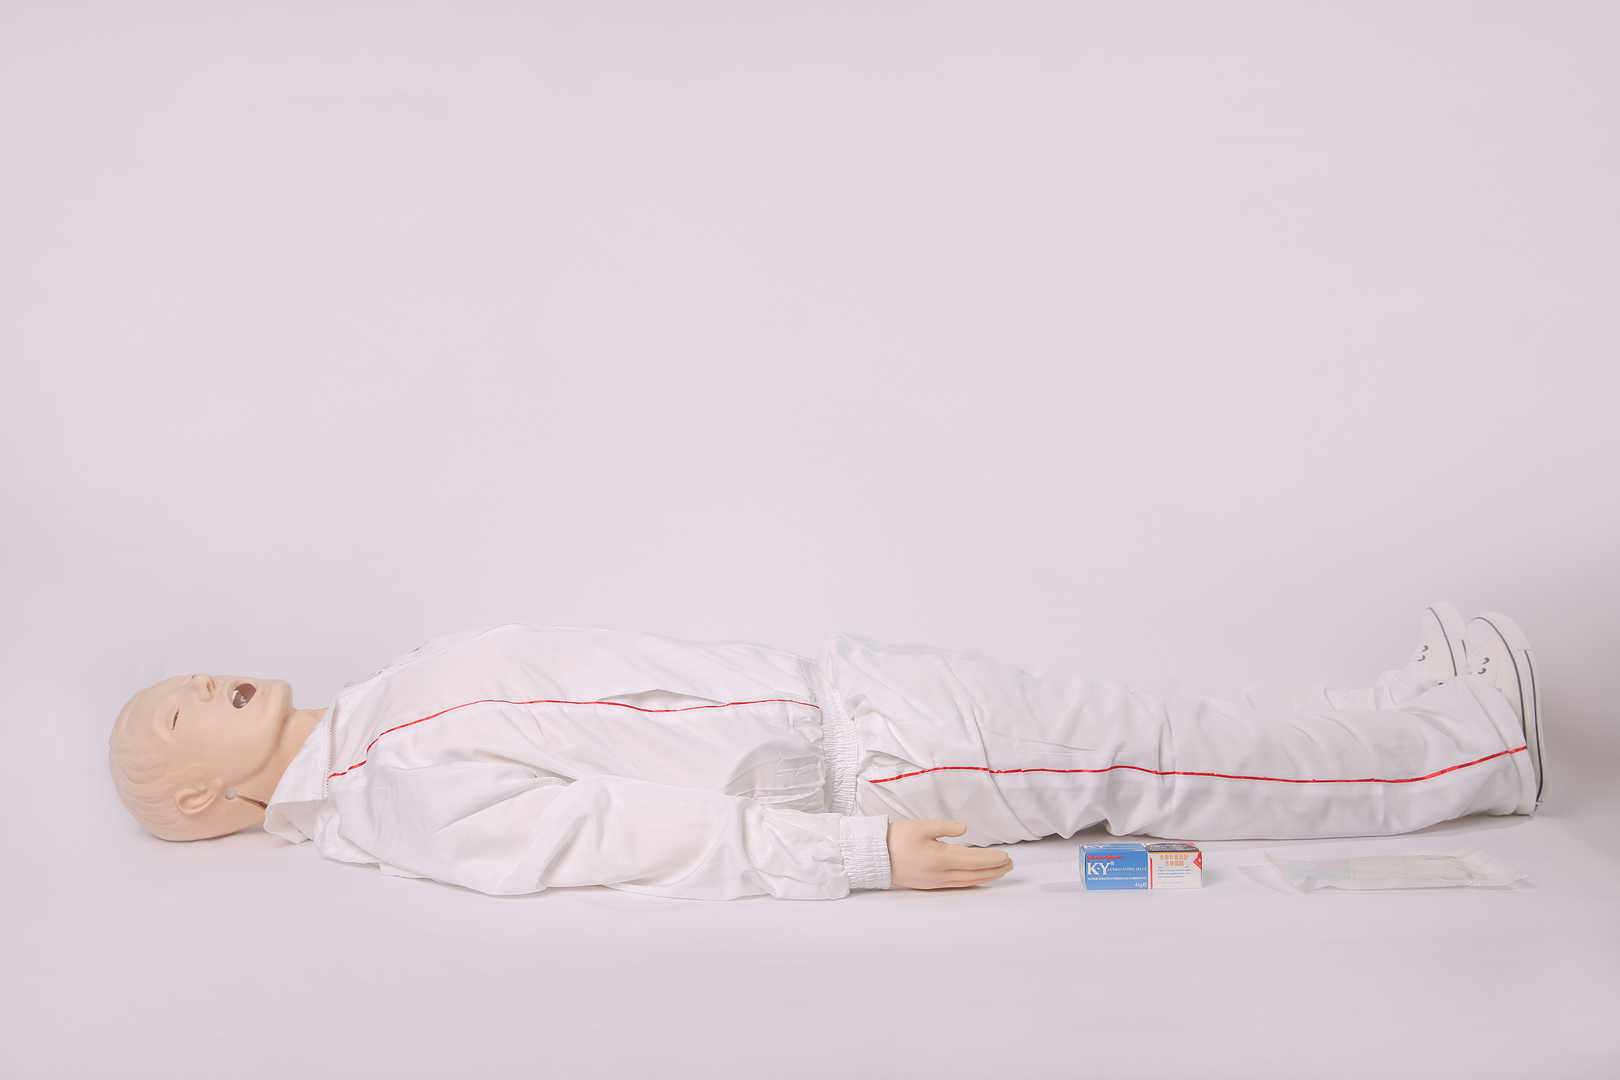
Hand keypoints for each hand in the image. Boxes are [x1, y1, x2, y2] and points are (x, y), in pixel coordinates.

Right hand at [886, 819, 1013, 889]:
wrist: (875, 857)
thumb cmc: (896, 839)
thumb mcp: (921, 827)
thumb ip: (944, 827)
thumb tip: (965, 830)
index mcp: (940, 858)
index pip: (974, 860)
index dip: (992, 859)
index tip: (1007, 856)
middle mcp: (941, 874)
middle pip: (975, 874)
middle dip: (995, 870)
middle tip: (1011, 864)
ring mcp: (936, 882)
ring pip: (968, 881)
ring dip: (986, 877)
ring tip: (1000, 872)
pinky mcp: (931, 885)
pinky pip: (958, 885)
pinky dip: (972, 882)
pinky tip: (978, 879)